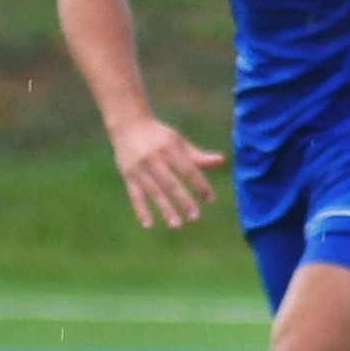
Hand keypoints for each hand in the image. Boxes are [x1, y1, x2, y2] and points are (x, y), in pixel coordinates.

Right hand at [110, 117, 224, 227]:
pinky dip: (141, 210)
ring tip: (176, 225)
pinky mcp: (127, 175)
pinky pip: (135, 195)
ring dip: (164, 209)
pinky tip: (149, 225)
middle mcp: (153, 159)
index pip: (188, 170)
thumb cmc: (160, 136)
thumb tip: (221, 161)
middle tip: (195, 217)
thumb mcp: (179, 142)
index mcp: (169, 148)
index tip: (211, 199)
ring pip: (153, 192)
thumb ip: (198, 155)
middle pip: (170, 183)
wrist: (127, 125)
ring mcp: (139, 168)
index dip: (200, 185)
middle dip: (183, 201)